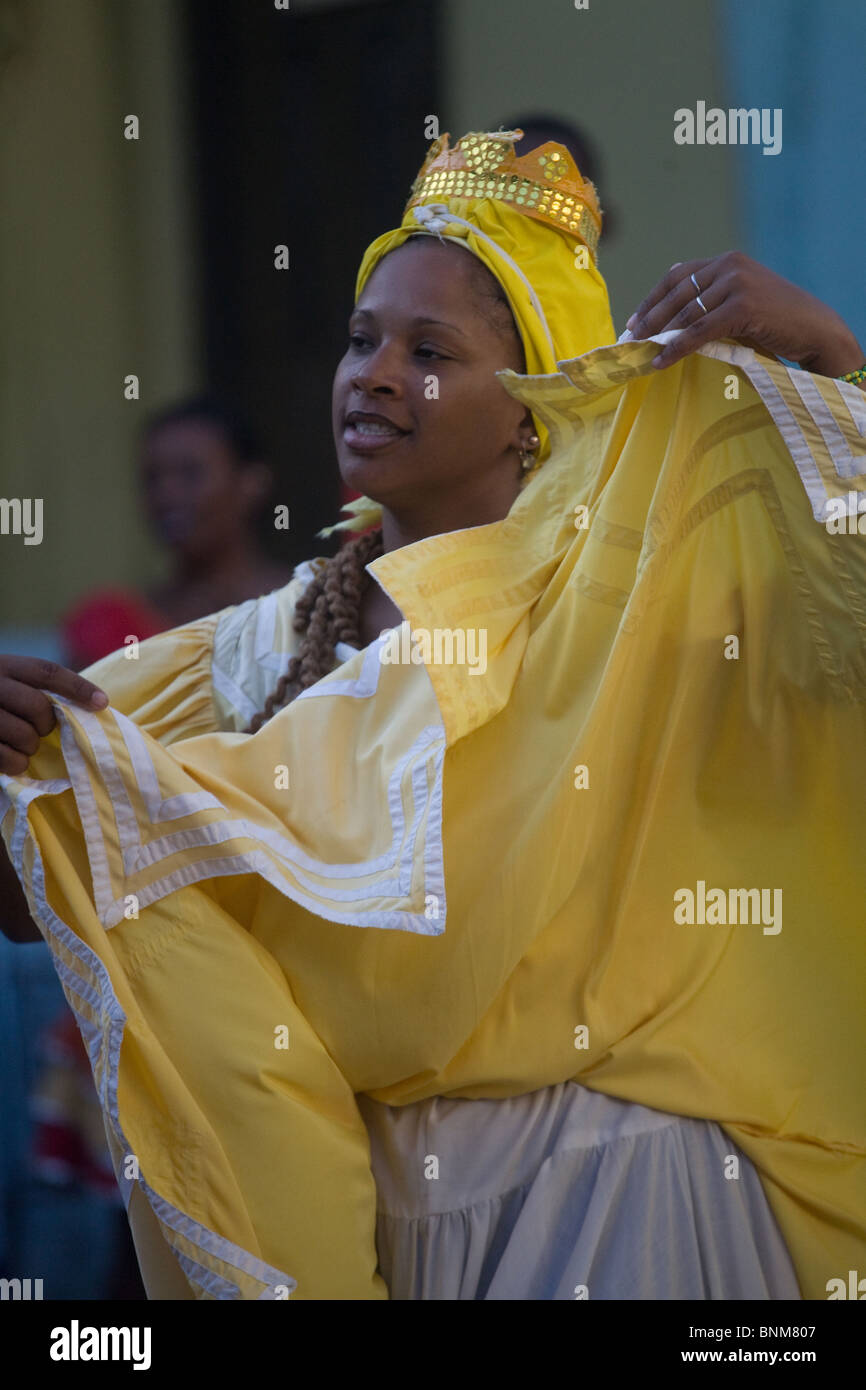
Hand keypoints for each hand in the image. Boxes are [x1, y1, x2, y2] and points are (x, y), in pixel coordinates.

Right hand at [0, 657, 107, 774]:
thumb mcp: (7, 683)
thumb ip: (35, 688)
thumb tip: (92, 703)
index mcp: (3, 665)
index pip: (47, 671)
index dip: (78, 687)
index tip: (102, 703)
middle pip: (38, 706)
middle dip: (47, 724)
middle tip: (41, 730)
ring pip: (25, 735)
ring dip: (31, 746)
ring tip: (22, 745)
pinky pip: (10, 758)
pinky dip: (17, 763)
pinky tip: (11, 759)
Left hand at [625, 251, 864, 377]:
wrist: (814, 328)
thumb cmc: (776, 322)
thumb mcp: (739, 303)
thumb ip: (711, 302)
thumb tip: (671, 320)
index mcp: (727, 260)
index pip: (678, 276)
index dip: (652, 299)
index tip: (633, 320)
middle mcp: (729, 265)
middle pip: (677, 293)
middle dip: (650, 318)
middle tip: (630, 340)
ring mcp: (737, 283)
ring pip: (686, 312)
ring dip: (660, 335)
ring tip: (641, 352)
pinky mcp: (742, 306)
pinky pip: (699, 330)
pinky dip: (677, 348)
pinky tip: (661, 362)